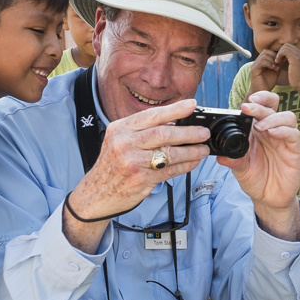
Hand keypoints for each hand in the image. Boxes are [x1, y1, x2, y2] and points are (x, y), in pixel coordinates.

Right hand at [67, 99, 210, 220]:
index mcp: (120, 129)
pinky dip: (184, 166)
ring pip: (170, 154)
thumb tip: (172, 122)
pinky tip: (192, 163)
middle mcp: (124, 143)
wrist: (96, 194)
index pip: (152, 115)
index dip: (175, 109)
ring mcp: (132, 162)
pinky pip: (169, 171)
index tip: (192, 105)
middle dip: (189, 132)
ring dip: (191, 151)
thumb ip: (142, 130)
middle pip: (164, 133)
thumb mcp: (119, 141)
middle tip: (203, 133)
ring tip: (203, 149)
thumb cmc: (111, 166)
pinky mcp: (140, 180)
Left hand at [218, 91, 299, 213]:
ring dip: (272, 118)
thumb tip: (219, 155)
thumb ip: (233, 160)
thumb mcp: (240, 169)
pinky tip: (273, 133)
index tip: (243, 105)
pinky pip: (293, 134)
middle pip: (273, 106)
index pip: (260, 107)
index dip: (255, 101)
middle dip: (262, 102)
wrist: (268, 199)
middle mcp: (272, 131)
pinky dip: (283, 130)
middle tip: (248, 107)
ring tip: (260, 127)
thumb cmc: (256, 179)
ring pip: (287, 117)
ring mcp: (284, 140)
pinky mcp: (294, 150)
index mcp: (257, 131)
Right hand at [249, 49, 281, 93]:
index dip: (276, 54)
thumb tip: (285, 57)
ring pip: (264, 55)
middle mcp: (257, 62)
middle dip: (274, 56)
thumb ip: (278, 64)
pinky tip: (273, 68)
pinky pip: (261, 62)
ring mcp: (254, 65)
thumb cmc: (268, 83)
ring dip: (272, 60)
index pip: (268, 51)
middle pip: (266, 51)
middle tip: (279, 63)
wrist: (262, 93)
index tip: (282, 61)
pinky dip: (268, 63)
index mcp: (261, 61)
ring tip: (276, 67)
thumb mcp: (276, 71)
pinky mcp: (253, 70)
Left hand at [276, 44, 299, 91]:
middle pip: (287, 45)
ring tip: (277, 62)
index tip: (279, 61)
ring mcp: (299, 55)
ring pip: (285, 47)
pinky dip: (279, 56)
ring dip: (279, 54)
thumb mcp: (292, 68)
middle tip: (277, 61)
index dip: (282, 52)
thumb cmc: (297, 79)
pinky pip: (284, 51)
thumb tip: (280, 58)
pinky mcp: (296, 58)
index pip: (289, 46)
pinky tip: (278, 63)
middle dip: (280, 52)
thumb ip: (288, 61)